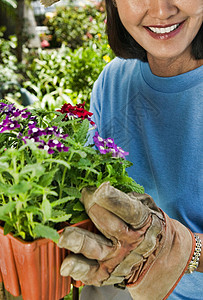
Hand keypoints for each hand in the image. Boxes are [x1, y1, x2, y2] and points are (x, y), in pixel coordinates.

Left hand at [58, 182, 193, 299]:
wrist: (159, 257)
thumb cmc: (148, 224)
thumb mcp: (147, 206)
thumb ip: (128, 197)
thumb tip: (102, 189)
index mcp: (143, 222)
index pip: (129, 210)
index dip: (113, 199)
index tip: (99, 189)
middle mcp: (130, 241)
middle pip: (110, 226)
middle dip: (94, 208)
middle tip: (84, 197)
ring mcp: (118, 258)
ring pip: (98, 249)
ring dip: (80, 242)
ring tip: (64, 237)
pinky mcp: (107, 273)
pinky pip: (92, 273)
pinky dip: (79, 269)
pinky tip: (66, 264)